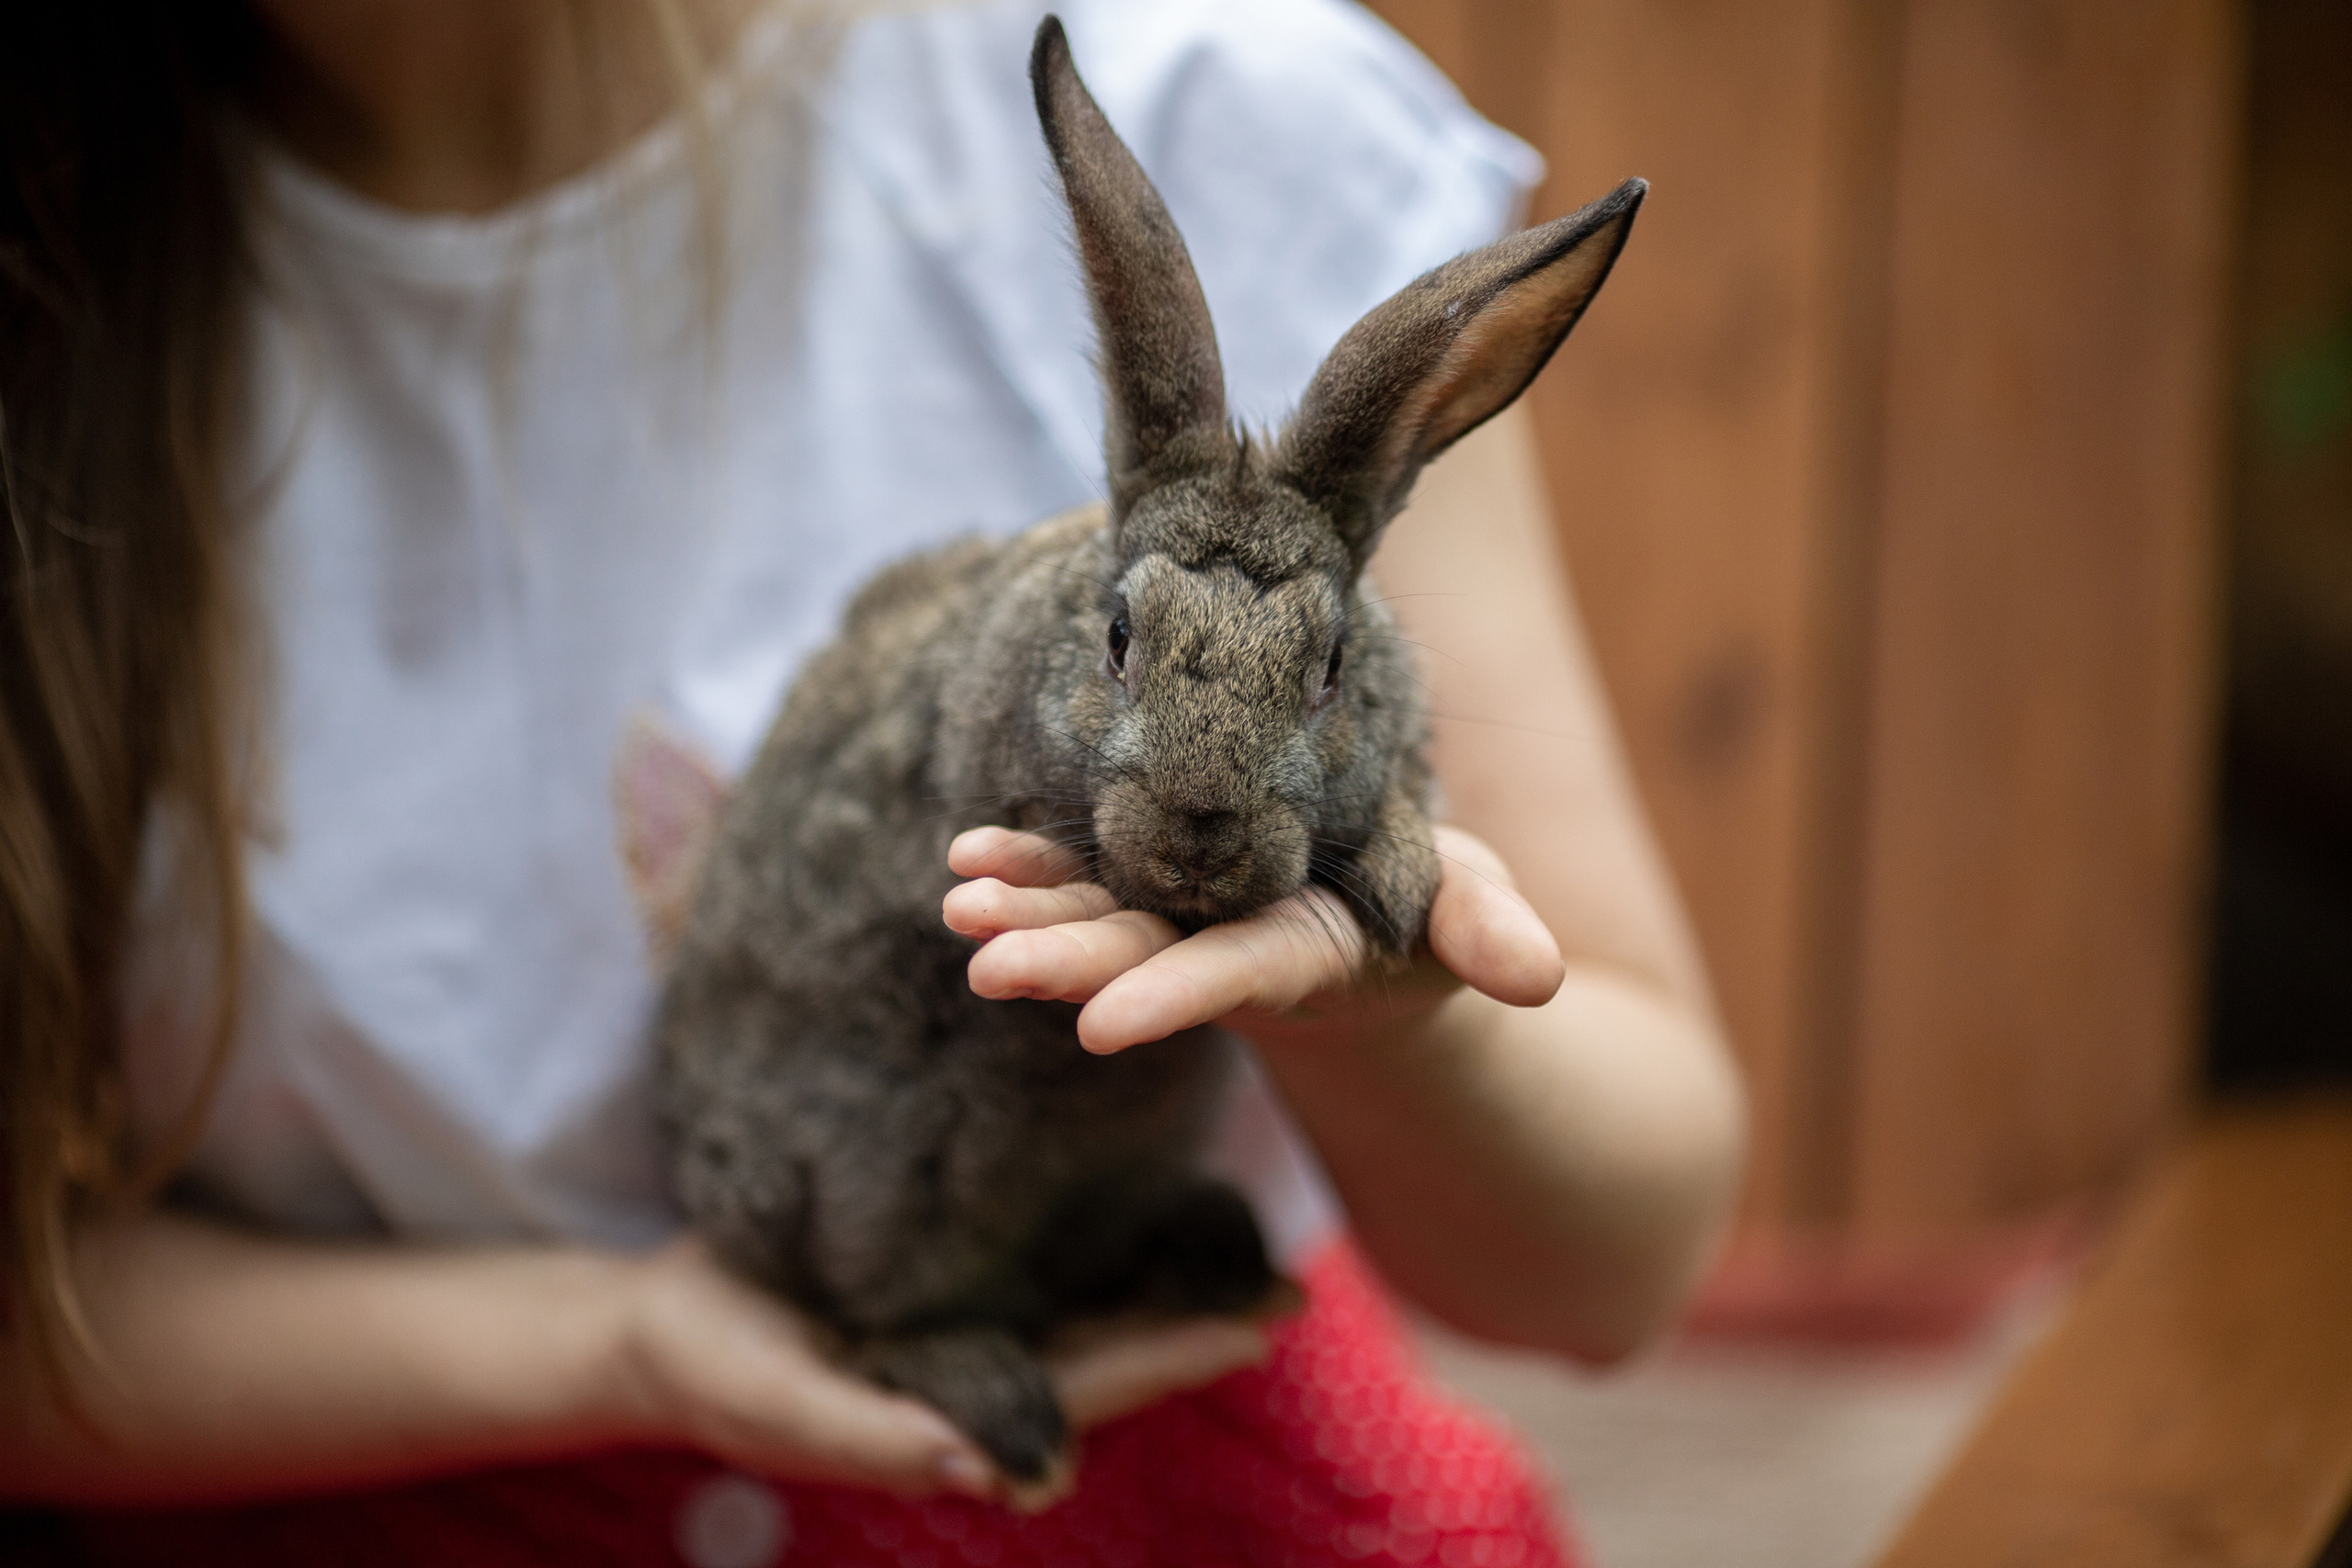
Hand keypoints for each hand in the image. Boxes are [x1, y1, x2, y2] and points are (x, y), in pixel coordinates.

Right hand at [610, 1236, 1266, 1502]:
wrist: (650, 1321)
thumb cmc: (714, 1369)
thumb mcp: (784, 1405)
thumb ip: (885, 1444)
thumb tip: (1009, 1479)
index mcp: (960, 1410)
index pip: (1093, 1383)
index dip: (1175, 1355)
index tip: (1258, 1321)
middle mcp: (980, 1365)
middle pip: (1113, 1343)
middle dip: (1196, 1318)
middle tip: (1291, 1283)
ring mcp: (964, 1318)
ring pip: (1085, 1300)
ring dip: (1160, 1278)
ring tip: (1245, 1239)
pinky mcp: (938, 1269)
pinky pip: (1033, 1254)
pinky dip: (1092, 1234)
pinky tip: (1138, 1196)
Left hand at [942, 825, 1565, 1053]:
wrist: (1365, 899)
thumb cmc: (1423, 904)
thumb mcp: (1466, 908)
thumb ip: (1490, 933)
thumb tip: (1539, 977)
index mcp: (1299, 951)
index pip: (1232, 977)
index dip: (1170, 995)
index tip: (1097, 1027)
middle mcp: (1220, 940)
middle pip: (1136, 955)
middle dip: (1062, 961)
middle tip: (982, 964)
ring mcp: (1172, 912)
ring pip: (1089, 918)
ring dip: (1023, 915)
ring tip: (956, 907)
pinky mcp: (1139, 875)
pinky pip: (1074, 873)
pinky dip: (1023, 868)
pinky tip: (963, 858)